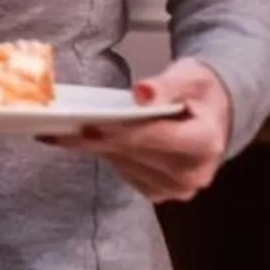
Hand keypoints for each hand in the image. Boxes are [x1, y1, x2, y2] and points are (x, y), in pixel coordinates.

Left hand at [45, 57, 232, 201]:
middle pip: (134, 153)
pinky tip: (85, 141)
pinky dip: (105, 155)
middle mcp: (193, 173)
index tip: (86, 123)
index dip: (119, 131)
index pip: (155, 138)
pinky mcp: (160, 193)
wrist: (213, 115)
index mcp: (206, 143)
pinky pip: (124, 174)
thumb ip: (167, 85)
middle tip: (56, 128)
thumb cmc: (200, 93)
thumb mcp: (190, 77)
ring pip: (124, 165)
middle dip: (96, 138)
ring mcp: (176, 188)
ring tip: (63, 132)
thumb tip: (141, 93)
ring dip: (95, 148)